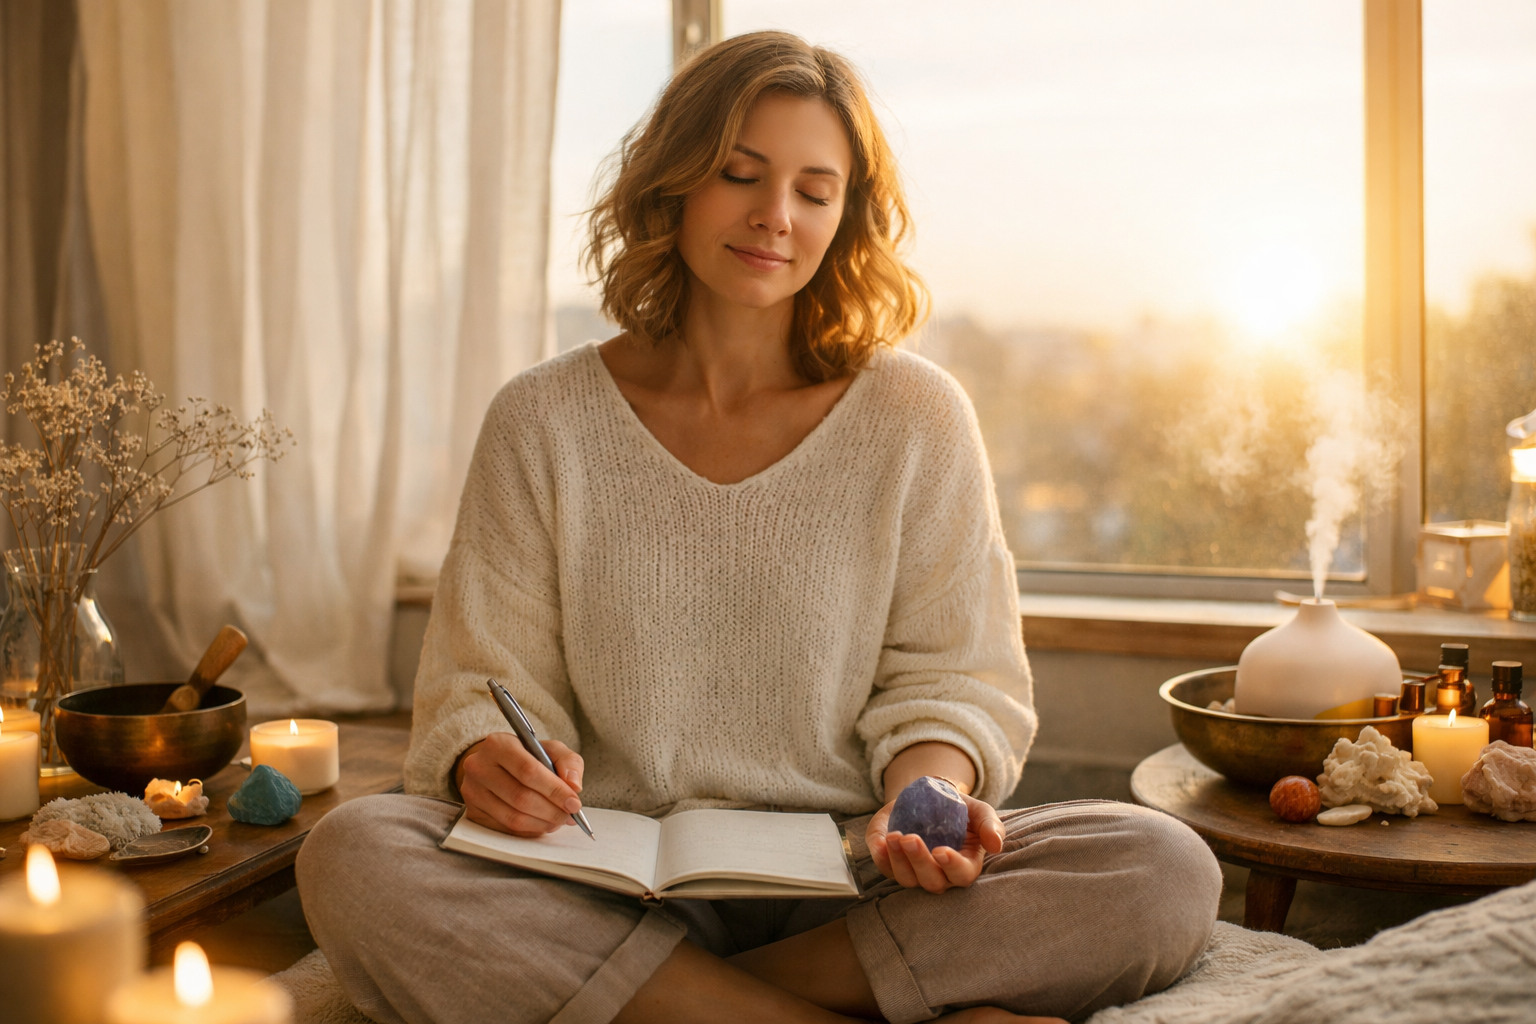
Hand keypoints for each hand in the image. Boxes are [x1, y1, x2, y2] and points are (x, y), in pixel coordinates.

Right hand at [454, 732, 584, 836]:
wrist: (495, 765)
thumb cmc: (526, 756)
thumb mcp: (550, 749)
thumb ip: (568, 762)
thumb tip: (574, 785)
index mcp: (498, 744)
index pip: (528, 771)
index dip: (554, 790)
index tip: (574, 802)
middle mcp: (479, 767)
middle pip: (520, 797)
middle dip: (551, 810)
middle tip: (569, 815)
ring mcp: (472, 791)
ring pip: (513, 817)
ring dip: (542, 823)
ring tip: (558, 820)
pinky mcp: (472, 812)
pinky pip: (506, 828)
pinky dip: (529, 830)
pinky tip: (542, 823)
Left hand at [866, 792, 1004, 893]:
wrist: (931, 798)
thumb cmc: (960, 810)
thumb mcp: (979, 812)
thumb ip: (990, 825)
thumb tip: (995, 844)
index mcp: (964, 866)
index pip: (962, 875)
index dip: (952, 867)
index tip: (941, 851)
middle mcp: (940, 875)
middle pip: (931, 882)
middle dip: (920, 862)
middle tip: (910, 838)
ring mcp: (915, 872)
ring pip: (907, 879)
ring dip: (898, 861)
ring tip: (893, 837)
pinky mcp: (893, 863)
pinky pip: (885, 868)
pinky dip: (881, 857)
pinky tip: (880, 842)